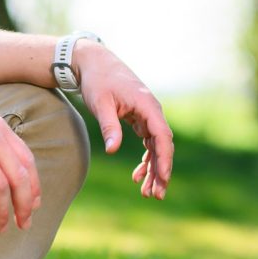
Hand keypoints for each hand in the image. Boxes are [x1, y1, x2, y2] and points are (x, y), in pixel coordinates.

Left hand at [75, 42, 174, 199]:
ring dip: (153, 169)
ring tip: (147, 192)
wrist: (93, 63)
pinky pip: (148, 142)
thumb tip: (113, 150)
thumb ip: (109, 126)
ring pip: (156, 147)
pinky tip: (137, 176)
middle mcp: (152, 110)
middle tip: (156, 195)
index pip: (162, 136)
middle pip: (162, 145)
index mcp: (147, 105)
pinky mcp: (140, 117)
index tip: (162, 179)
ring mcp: (147, 114)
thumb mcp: (100, 103)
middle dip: (161, 171)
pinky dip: (145, 159)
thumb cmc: (97, 81)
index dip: (164, 159)